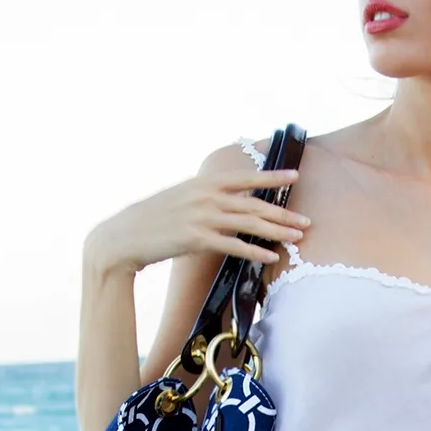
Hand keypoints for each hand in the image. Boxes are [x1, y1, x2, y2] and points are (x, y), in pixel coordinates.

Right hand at [83, 165, 306, 276]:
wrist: (123, 237)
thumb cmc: (151, 221)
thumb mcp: (179, 199)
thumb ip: (204, 198)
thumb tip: (226, 201)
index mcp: (202, 183)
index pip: (245, 177)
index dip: (272, 176)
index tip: (296, 174)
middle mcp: (205, 196)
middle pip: (253, 203)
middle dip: (283, 213)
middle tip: (307, 221)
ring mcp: (201, 216)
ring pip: (248, 223)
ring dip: (276, 231)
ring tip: (298, 238)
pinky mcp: (196, 238)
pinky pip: (233, 245)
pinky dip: (254, 251)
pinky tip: (271, 256)